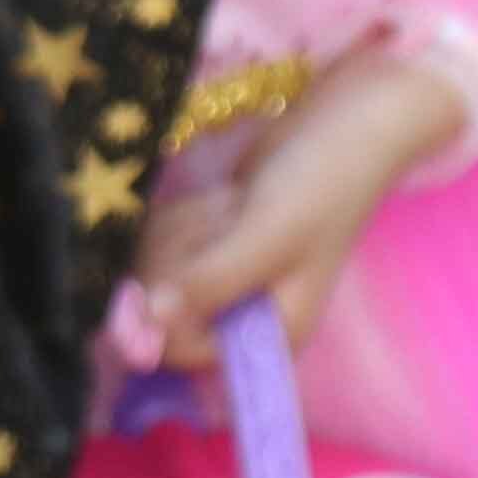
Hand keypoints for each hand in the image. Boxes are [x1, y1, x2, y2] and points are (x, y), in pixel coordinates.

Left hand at [137, 50, 469, 354]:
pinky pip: (168, 235)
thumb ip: (211, 283)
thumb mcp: (267, 239)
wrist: (342, 126)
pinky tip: (224, 195)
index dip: (153, 325)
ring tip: (234, 203)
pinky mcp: (213, 236)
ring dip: (184, 228)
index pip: (188, 351)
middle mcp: (243, 310)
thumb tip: (152, 321)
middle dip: (178, 257)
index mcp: (270, 331)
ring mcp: (225, 273)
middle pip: (164, 306)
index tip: (135, 286)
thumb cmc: (319, 188)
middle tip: (223, 218)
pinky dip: (184, 212)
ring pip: (160, 265)